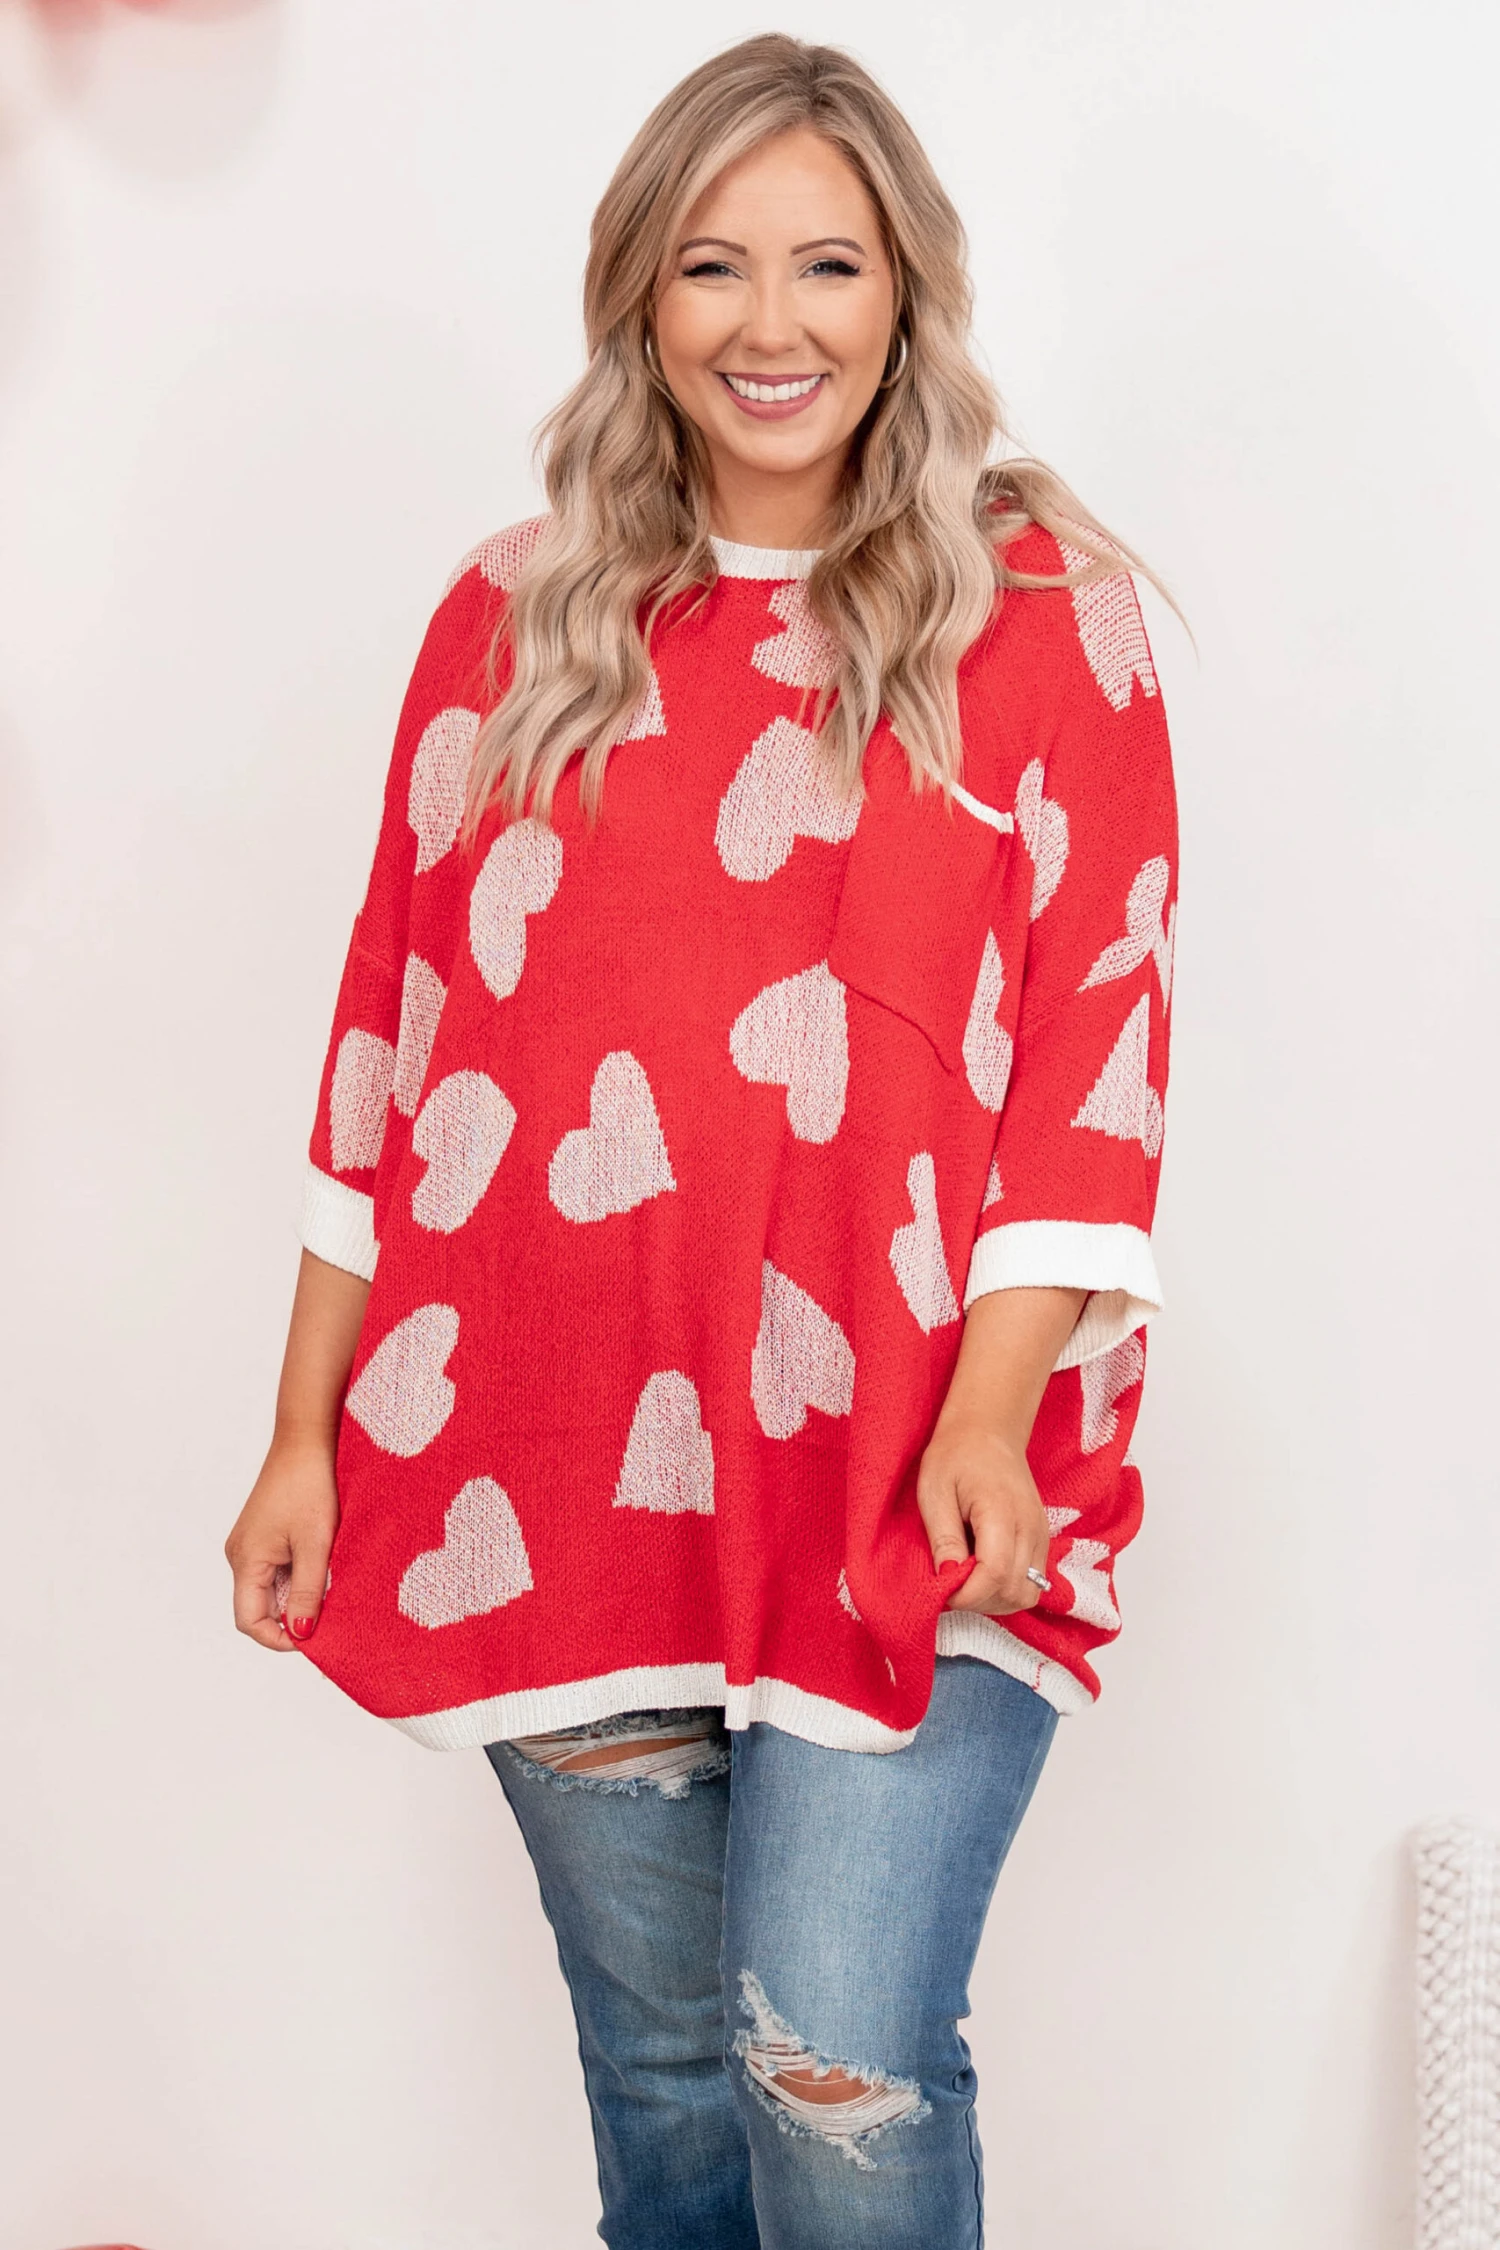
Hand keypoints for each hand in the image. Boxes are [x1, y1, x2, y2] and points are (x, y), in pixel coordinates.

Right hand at [225, 1436, 339, 1650]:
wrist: (306, 1440)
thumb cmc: (310, 1486)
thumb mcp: (316, 1545)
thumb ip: (307, 1592)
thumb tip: (301, 1634)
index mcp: (245, 1560)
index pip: (250, 1622)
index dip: (280, 1638)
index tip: (315, 1637)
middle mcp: (240, 1555)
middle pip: (259, 1608)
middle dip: (292, 1618)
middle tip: (330, 1615)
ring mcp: (250, 1544)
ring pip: (270, 1589)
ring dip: (297, 1595)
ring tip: (330, 1586)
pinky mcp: (263, 1534)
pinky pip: (275, 1569)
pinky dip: (298, 1576)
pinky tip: (323, 1566)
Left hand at [916, 1416, 1050, 1615]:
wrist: (989, 1431)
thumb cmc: (956, 1455)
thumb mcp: (934, 1491)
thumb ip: (943, 1537)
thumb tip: (947, 1579)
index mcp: (1001, 1511)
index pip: (994, 1574)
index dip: (966, 1594)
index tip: (942, 1589)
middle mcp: (1030, 1527)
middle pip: (1014, 1591)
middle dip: (979, 1600)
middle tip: (951, 1583)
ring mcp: (1042, 1534)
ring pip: (1028, 1594)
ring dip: (995, 1600)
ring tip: (968, 1579)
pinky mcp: (1043, 1539)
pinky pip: (1033, 1582)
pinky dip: (1008, 1589)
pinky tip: (984, 1572)